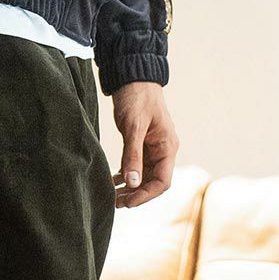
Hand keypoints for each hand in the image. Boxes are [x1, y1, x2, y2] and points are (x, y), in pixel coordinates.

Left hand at [110, 80, 176, 207]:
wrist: (133, 76)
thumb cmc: (137, 98)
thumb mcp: (133, 126)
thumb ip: (133, 155)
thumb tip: (133, 183)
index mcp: (167, 147)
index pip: (162, 182)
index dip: (146, 195)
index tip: (128, 203)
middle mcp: (163, 151)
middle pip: (153, 182)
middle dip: (135, 194)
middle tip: (115, 203)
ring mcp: (152, 148)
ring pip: (143, 176)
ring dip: (129, 187)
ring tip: (111, 197)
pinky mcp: (141, 143)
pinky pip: (136, 166)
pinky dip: (125, 175)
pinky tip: (112, 181)